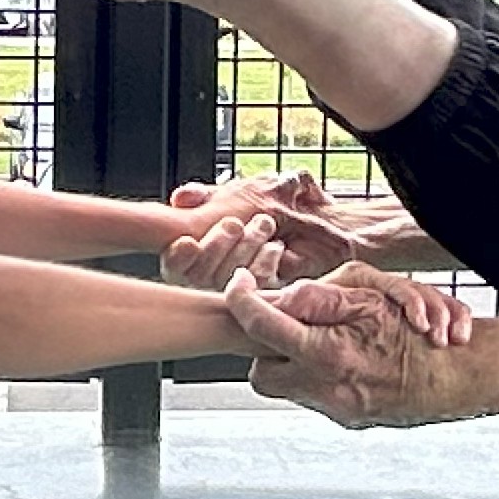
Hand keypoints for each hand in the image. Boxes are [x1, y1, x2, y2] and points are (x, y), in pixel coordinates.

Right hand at [164, 169, 371, 286]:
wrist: (324, 231)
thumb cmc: (275, 214)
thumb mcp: (238, 197)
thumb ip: (207, 197)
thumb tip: (182, 197)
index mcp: (192, 260)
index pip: (174, 265)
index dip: (179, 257)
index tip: (188, 243)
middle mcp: (209, 282)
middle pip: (200, 275)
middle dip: (217, 244)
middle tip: (234, 224)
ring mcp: (237, 295)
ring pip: (228, 282)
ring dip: (243, 249)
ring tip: (262, 226)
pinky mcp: (266, 301)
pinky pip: (259, 290)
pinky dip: (265, 265)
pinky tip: (274, 249)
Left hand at [225, 263, 477, 426]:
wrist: (457, 378)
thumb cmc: (419, 334)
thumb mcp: (372, 300)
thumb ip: (320, 299)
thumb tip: (280, 299)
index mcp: (327, 353)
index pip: (260, 327)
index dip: (242, 301)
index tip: (240, 285)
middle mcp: (325, 388)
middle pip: (260, 374)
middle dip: (265, 349)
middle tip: (285, 327)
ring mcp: (335, 409)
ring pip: (287, 386)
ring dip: (296, 361)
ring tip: (327, 341)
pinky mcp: (347, 419)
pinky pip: (315, 396)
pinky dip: (321, 375)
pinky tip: (348, 360)